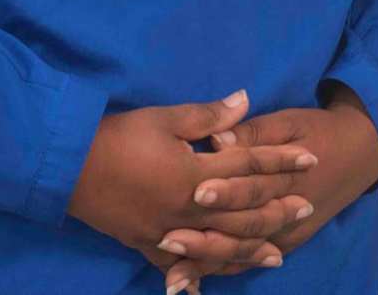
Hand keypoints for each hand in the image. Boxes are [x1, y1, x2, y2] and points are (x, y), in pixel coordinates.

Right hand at [66, 89, 319, 291]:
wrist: (68, 167)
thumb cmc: (117, 136)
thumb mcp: (163, 118)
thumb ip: (208, 116)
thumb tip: (245, 100)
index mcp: (194, 173)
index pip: (249, 166)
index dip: (281, 162)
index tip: (310, 159)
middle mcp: (188, 208)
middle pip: (243, 213)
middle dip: (277, 209)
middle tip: (307, 206)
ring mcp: (169, 232)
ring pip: (220, 246)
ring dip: (252, 248)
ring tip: (279, 252)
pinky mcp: (147, 245)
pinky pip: (183, 265)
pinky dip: (205, 274)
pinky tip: (220, 278)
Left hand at [155, 87, 377, 285]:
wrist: (357, 154)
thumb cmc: (318, 130)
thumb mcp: (290, 121)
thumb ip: (253, 133)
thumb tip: (220, 139)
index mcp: (290, 176)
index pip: (254, 186)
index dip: (226, 190)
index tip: (195, 191)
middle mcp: (290, 213)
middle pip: (244, 229)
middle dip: (206, 238)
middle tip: (168, 239)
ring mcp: (287, 234)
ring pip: (244, 254)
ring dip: (208, 264)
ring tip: (172, 274)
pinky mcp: (284, 243)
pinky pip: (248, 262)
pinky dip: (221, 271)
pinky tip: (191, 281)